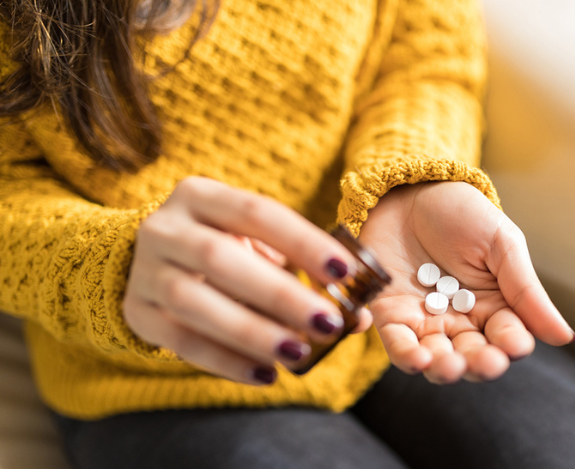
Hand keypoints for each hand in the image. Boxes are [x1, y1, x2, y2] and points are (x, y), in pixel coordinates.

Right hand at [123, 176, 371, 384]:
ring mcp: (144, 272)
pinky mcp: (136, 313)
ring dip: (251, 331)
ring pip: (194, 302)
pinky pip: (181, 342)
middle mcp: (164, 228)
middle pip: (219, 259)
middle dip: (279, 293)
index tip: (345, 271)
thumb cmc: (224, 248)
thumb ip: (304, 270)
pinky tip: (265, 374)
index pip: (256, 211)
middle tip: (328, 322)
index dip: (301, 240)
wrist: (149, 262)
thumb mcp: (258, 243)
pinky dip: (226, 361)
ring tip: (298, 353)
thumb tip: (361, 316)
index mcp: (200, 196)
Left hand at [359, 182, 573, 383]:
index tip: (516, 346)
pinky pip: (398, 344)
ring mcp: (424, 320)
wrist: (409, 187)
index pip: (508, 336)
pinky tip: (418, 360)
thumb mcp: (502, 245)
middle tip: (486, 362)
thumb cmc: (461, 214)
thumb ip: (527, 292)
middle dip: (480, 364)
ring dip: (445, 368)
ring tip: (451, 366)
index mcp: (494, 306)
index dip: (512, 345)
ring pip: (437, 359)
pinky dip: (407, 356)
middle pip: (473, 355)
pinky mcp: (390, 315)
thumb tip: (565, 337)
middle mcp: (460, 321)